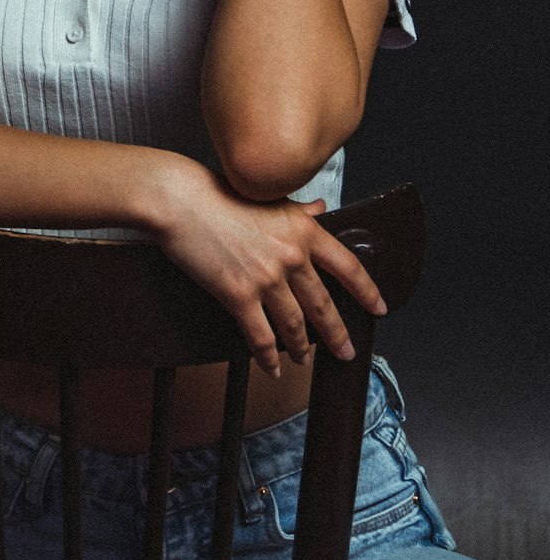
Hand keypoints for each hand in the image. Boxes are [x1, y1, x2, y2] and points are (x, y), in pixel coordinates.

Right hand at [154, 166, 386, 375]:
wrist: (181, 200)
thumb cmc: (218, 192)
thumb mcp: (268, 196)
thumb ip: (299, 210)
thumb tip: (321, 208)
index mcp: (302, 230)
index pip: (348, 266)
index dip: (367, 291)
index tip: (378, 307)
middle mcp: (291, 256)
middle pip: (324, 305)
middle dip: (337, 334)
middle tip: (346, 351)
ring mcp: (266, 279)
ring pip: (295, 326)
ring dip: (302, 348)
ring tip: (305, 359)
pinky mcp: (239, 295)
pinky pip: (261, 337)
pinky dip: (269, 357)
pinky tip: (273, 366)